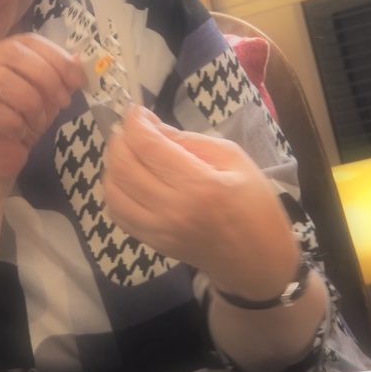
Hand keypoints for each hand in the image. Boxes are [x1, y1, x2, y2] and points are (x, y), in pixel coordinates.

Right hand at [0, 34, 84, 194]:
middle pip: (11, 55)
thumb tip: (78, 58)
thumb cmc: (19, 128)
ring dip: (30, 102)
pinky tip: (20, 132)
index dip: (56, 57)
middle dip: (46, 77)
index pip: (26, 41)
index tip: (78, 80)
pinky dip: (14, 121)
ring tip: (38, 121)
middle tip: (63, 102)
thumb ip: (59, 78)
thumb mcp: (47, 100)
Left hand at [103, 108, 299, 297]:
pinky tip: (129, 180)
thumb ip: (189, 140)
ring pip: (112, 191)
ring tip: (129, 153)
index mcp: (199, 184)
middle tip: (130, 129)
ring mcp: (158, 230)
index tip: (135, 111)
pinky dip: (114, 190)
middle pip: (122, 167)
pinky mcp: (151, 242)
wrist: (258, 260)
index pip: (147, 146)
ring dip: (112, 165)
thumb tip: (150, 126)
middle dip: (119, 140)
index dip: (134, 122)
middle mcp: (172, 209)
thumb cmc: (254, 204)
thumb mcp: (233, 159)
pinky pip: (116, 213)